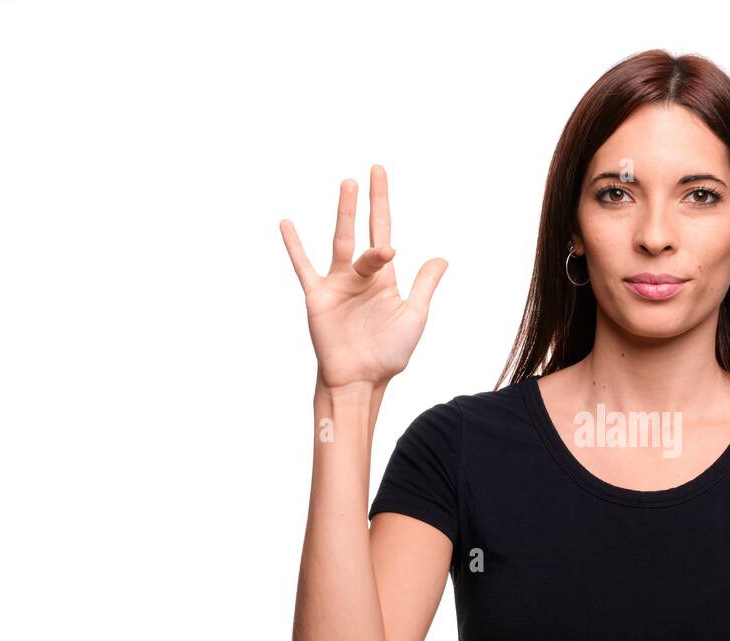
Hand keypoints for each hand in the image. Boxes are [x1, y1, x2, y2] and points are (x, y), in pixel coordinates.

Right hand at [280, 164, 447, 389]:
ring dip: (345, 214)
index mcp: (384, 277)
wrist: (362, 380)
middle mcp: (360, 275)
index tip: (380, 175)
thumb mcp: (414, 316)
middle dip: (368, 201)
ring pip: (341, 242)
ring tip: (347, 185)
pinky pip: (304, 267)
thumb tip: (441, 258)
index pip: (384, 231)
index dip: (383, 204)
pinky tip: (287, 224)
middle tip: (371, 171)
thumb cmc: (389, 353)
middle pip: (364, 229)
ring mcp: (338, 283)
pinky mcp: (318, 297)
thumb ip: (425, 286)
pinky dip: (295, 247)